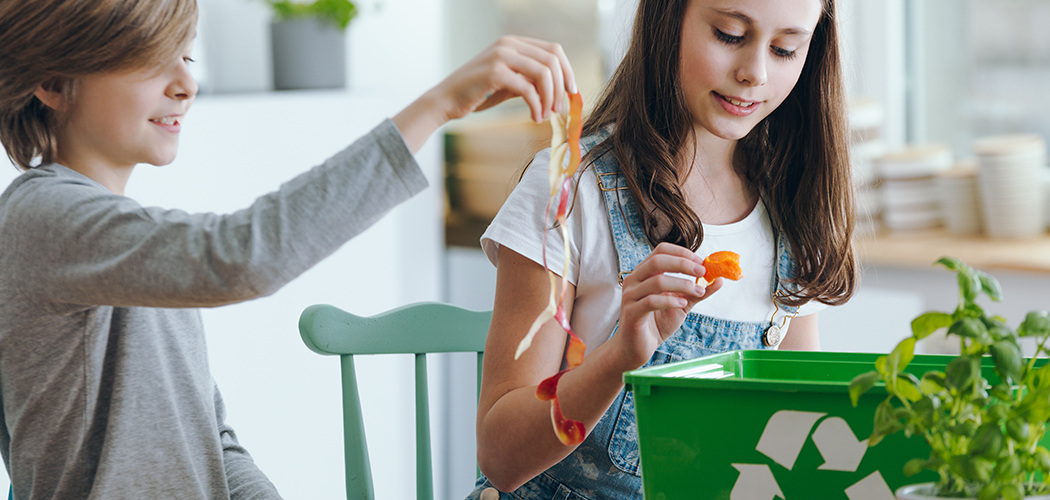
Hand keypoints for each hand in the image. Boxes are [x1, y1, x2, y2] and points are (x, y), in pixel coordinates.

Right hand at [436, 35, 577, 122]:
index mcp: (514, 43)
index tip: (571, 92)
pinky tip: (534, 117)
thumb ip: (530, 80)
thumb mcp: (509, 82)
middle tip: (558, 109)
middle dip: (560, 87)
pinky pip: (528, 89)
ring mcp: (501, 55)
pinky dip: (536, 106)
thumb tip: (558, 89)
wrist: (446, 100)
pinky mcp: (495, 72)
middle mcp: (508, 44)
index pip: (553, 50)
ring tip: (545, 115)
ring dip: (550, 98)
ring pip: (543, 73)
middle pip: (552, 60)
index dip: (567, 71)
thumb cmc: (478, 93)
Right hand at [612, 243, 721, 369]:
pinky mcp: (631, 312)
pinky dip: (670, 301)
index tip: (702, 262)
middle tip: (703, 272)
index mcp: (644, 273)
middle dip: (683, 264)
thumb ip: (697, 292)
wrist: (637, 347)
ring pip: (657, 281)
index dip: (682, 253)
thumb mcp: (682, 304)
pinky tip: (682, 304)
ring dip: (682, 284)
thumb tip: (719, 279)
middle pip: (657, 260)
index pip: (661, 250)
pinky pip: (651, 301)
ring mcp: (630, 296)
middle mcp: (634, 280)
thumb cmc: (657, 323)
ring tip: (697, 292)